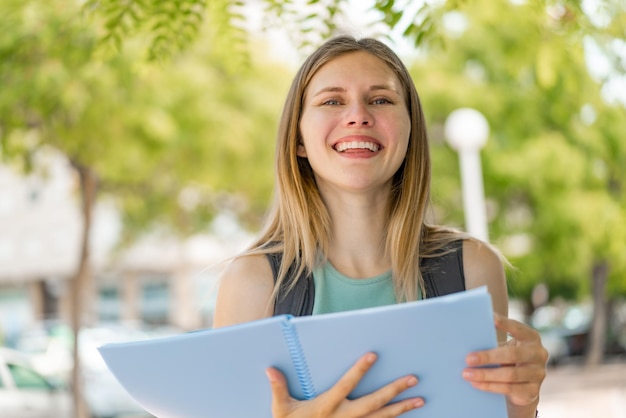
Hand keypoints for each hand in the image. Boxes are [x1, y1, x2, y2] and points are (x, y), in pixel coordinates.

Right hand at [266, 352, 424, 417]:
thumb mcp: (281, 411)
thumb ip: (279, 389)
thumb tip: (270, 370)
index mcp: (327, 407)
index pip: (346, 385)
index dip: (359, 371)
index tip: (373, 356)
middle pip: (373, 403)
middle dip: (394, 391)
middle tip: (412, 379)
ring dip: (402, 408)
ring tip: (420, 399)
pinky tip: (406, 415)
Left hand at [462, 314, 547, 407]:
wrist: (522, 384)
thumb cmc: (508, 358)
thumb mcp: (505, 346)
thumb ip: (494, 341)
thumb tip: (468, 338)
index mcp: (531, 337)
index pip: (519, 329)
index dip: (506, 324)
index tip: (491, 318)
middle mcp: (538, 354)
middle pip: (512, 355)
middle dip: (488, 357)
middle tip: (468, 359)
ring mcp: (538, 374)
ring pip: (510, 375)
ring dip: (485, 374)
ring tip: (467, 374)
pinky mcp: (532, 391)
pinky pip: (509, 389)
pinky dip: (490, 386)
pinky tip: (476, 384)